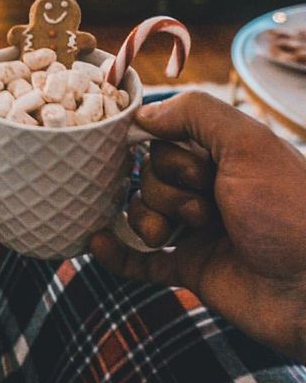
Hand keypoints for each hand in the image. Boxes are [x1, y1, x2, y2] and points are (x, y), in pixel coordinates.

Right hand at [90, 92, 305, 361]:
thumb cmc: (290, 209)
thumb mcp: (247, 142)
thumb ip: (195, 113)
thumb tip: (141, 114)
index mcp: (224, 155)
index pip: (165, 138)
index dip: (161, 146)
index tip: (149, 148)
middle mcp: (209, 188)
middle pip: (150, 175)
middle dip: (169, 189)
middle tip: (209, 203)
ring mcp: (198, 230)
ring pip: (143, 213)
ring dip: (151, 221)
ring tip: (183, 235)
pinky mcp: (190, 269)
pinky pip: (139, 260)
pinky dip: (117, 253)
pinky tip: (97, 241)